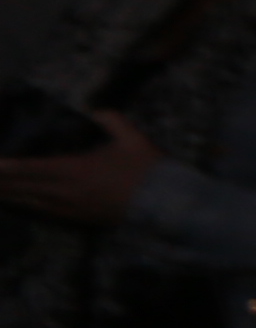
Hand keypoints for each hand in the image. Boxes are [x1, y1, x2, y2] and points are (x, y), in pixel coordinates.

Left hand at [0, 110, 157, 227]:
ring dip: (7, 195)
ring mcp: (70, 209)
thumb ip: (111, 120)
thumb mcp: (133, 139)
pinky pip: (43, 212)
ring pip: (28, 201)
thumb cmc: (149, 172)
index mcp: (75, 170)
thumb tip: (95, 108)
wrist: (167, 207)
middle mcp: (65, 192)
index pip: (29, 168)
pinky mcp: (78, 219)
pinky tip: (16, 202)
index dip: (4, 167)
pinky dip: (24, 205)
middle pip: (21, 188)